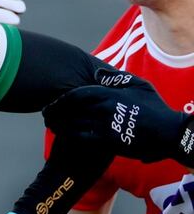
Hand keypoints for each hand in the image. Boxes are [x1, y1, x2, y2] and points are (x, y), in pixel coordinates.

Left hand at [43, 72, 193, 166]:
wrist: (168, 133)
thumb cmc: (154, 108)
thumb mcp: (139, 86)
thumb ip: (117, 78)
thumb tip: (98, 72)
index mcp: (109, 94)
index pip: (77, 94)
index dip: (61, 99)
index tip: (53, 102)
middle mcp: (104, 109)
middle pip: (70, 109)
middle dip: (54, 111)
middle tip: (45, 114)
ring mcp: (105, 126)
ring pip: (72, 124)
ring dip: (58, 124)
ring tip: (50, 124)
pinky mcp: (108, 142)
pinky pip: (81, 138)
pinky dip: (69, 136)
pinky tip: (62, 136)